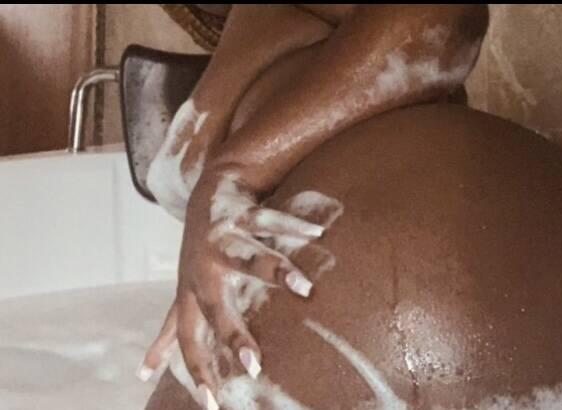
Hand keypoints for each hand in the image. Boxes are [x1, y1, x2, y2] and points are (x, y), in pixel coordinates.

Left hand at [138, 169, 342, 407]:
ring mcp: (220, 240)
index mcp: (190, 292)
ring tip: (303, 287)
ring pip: (247, 257)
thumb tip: (144, 374)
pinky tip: (318, 233)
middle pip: (216, 306)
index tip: (210, 403)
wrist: (208, 195)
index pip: (188, 338)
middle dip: (232, 334)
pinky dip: (294, 227)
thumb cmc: (200, 256)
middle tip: (253, 363)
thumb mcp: (183, 294)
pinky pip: (269, 221)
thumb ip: (171, 330)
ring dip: (276, 271)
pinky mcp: (240, 212)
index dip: (197, 369)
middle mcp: (202, 269)